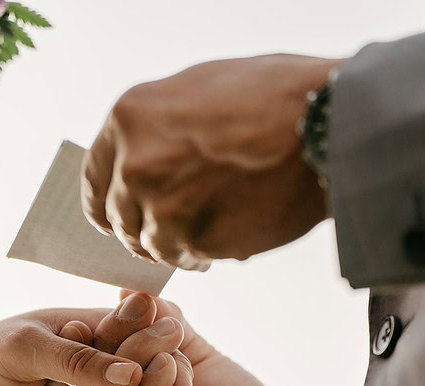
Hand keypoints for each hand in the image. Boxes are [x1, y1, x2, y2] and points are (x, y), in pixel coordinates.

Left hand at [82, 55, 343, 267]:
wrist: (329, 123)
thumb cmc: (274, 96)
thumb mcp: (197, 89)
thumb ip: (156, 127)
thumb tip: (135, 157)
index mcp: (127, 119)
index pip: (95, 180)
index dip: (107, 203)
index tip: (115, 217)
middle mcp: (134, 165)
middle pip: (121, 220)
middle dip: (144, 225)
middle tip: (172, 225)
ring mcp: (163, 208)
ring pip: (153, 245)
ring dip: (176, 243)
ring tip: (209, 227)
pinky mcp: (196, 241)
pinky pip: (189, 257)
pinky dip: (204, 253)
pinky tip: (229, 233)